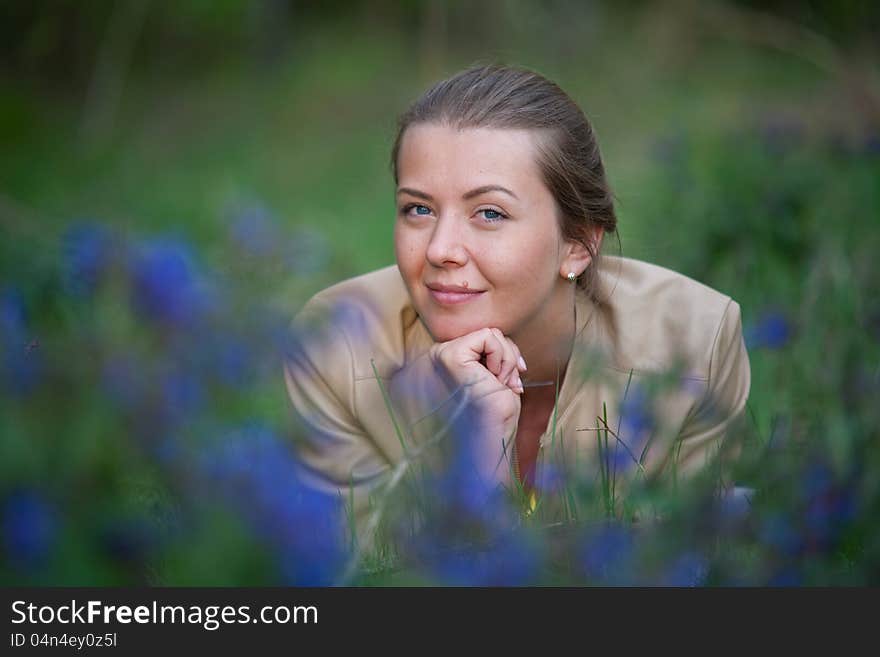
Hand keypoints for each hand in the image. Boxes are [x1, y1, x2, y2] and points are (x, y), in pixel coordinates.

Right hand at [429, 328, 526, 483]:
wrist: (494, 435)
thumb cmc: (497, 412)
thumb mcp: (497, 374)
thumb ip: (493, 353)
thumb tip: (502, 337)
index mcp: (449, 361)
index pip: (486, 338)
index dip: (506, 354)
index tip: (516, 374)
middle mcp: (440, 356)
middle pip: (490, 333)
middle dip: (509, 356)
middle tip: (508, 383)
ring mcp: (442, 355)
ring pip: (492, 333)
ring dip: (507, 360)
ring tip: (500, 384)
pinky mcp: (451, 356)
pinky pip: (489, 336)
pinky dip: (502, 357)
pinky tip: (495, 379)